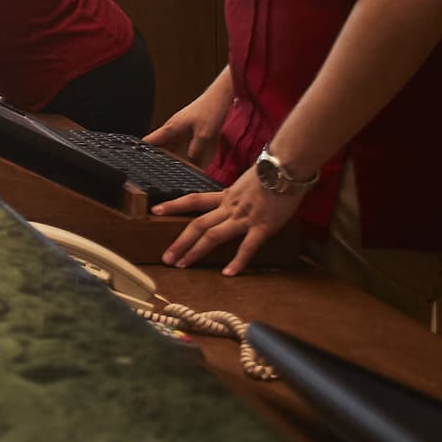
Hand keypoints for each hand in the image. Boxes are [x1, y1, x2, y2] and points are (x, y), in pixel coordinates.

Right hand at [143, 81, 229, 167]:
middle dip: (156, 158)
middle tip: (157, 171)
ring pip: (169, 144)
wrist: (220, 96)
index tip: (139, 164)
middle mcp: (172, 127)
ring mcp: (180, 127)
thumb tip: (191, 169)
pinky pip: (179, 142)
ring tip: (170, 168)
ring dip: (169, 155)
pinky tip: (186, 158)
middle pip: (158, 145)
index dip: (142, 153)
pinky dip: (179, 151)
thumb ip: (196, 154)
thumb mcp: (204, 136)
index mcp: (170, 128)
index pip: (148, 142)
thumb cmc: (211, 109)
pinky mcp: (189, 126)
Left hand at [154, 168, 301, 274]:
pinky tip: (228, 273)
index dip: (173, 205)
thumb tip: (233, 199)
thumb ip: (237, 194)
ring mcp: (244, 217)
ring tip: (182, 265)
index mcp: (226, 196)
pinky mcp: (263, 227)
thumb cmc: (272, 173)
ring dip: (196, 251)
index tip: (155, 210)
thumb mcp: (247, 182)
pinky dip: (237, 261)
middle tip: (166, 258)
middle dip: (180, 242)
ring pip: (214, 235)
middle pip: (198, 224)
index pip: (193, 200)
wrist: (287, 168)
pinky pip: (247, 247)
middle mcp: (230, 207)